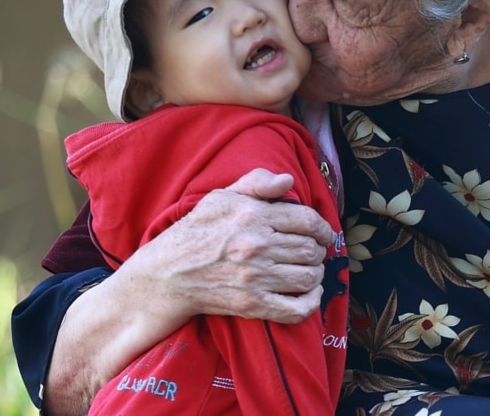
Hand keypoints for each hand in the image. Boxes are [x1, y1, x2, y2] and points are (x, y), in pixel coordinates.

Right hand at [120, 168, 334, 323]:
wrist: (165, 275)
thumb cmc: (194, 233)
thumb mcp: (220, 197)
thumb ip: (256, 183)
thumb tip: (288, 180)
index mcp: (252, 215)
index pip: (307, 220)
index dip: (323, 227)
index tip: (324, 233)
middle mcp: (256, 245)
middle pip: (310, 249)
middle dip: (318, 251)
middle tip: (313, 252)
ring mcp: (255, 277)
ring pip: (308, 277)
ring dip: (316, 274)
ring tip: (310, 270)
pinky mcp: (251, 304)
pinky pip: (296, 309)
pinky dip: (311, 303)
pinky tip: (311, 294)